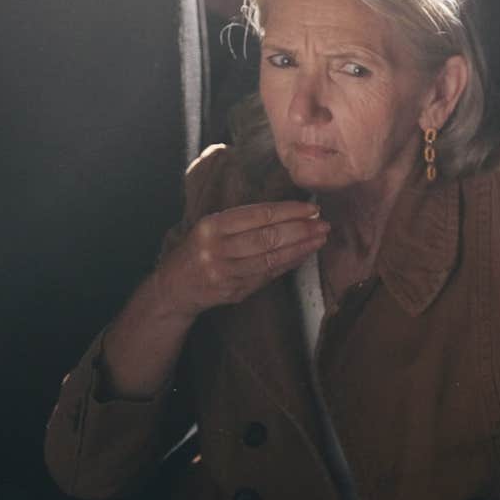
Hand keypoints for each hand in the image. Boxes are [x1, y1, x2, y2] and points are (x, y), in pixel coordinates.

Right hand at [153, 200, 327, 318]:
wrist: (175, 286)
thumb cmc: (200, 249)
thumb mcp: (211, 228)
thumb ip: (244, 221)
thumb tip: (291, 211)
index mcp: (211, 226)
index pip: (257, 215)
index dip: (288, 211)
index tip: (311, 208)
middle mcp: (216, 249)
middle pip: (267, 237)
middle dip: (300, 230)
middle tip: (324, 224)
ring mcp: (225, 273)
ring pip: (271, 258)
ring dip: (301, 248)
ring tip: (320, 238)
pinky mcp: (234, 291)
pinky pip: (269, 275)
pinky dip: (289, 263)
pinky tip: (304, 254)